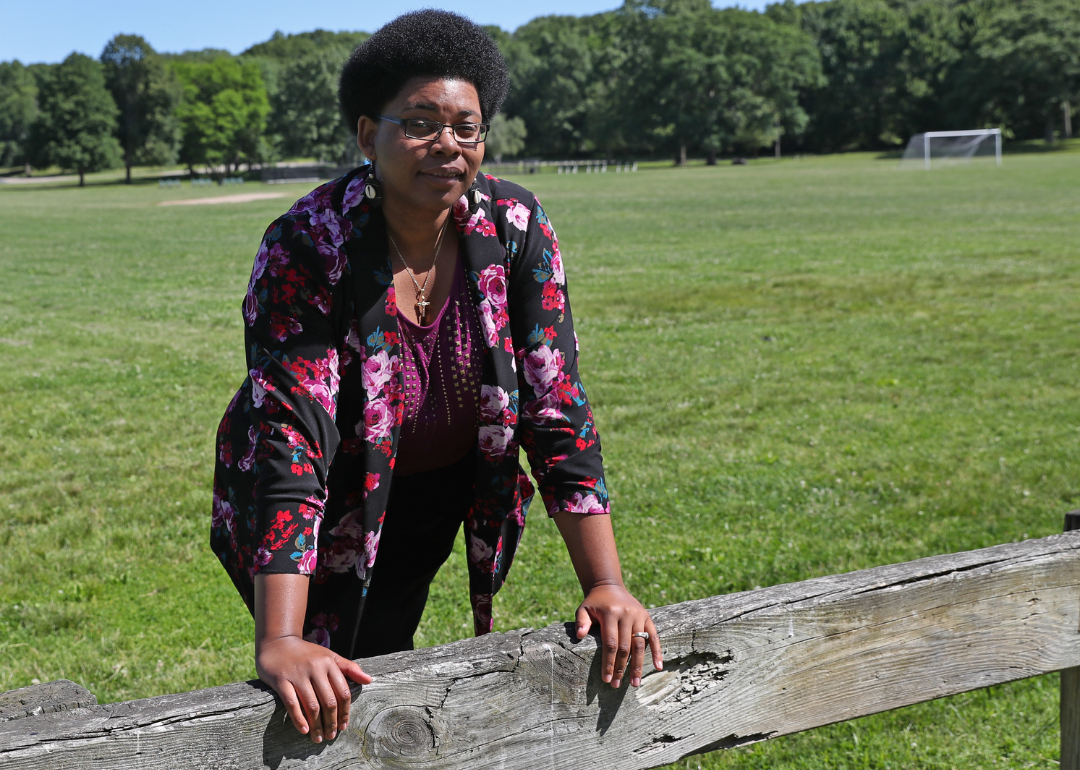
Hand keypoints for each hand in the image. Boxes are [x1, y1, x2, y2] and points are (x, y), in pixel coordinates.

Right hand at [256, 635, 371, 742]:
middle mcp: (315, 668)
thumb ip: (349, 668)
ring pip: (312, 706)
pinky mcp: (281, 680)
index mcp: (329, 663)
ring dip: (317, 726)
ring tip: (318, 738)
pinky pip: (292, 704)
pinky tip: (304, 730)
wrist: (278, 642)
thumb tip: (369, 680)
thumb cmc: (307, 654)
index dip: (345, 712)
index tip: (343, 726)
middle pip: (329, 702)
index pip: (342, 692)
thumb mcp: (329, 657)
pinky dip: (299, 719)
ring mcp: (298, 675)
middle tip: (331, 736)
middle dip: (332, 723)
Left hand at [575, 583, 662, 688]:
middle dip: (621, 668)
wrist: (609, 586)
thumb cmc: (594, 602)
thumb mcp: (584, 608)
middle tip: (617, 685)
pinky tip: (658, 666)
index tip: (606, 679)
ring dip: (637, 665)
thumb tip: (579, 636)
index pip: (611, 643)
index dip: (609, 662)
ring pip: (640, 644)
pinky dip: (657, 651)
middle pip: (625, 647)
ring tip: (634, 683)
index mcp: (610, 613)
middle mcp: (626, 614)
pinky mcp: (647, 617)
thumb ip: (581, 622)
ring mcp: (638, 616)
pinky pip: (654, 636)